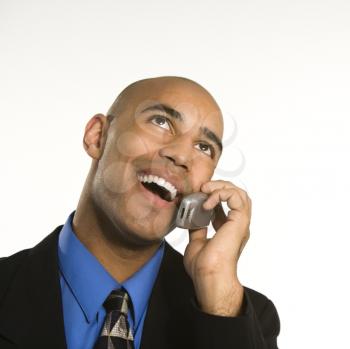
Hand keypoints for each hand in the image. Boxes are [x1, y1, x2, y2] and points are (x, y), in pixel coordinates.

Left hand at [183, 180, 251, 315]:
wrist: (209, 276)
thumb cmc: (204, 267)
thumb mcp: (196, 242)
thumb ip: (197, 230)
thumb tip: (192, 219)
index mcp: (230, 229)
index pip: (228, 204)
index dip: (215, 194)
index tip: (199, 194)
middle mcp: (238, 225)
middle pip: (238, 195)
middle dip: (220, 186)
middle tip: (204, 188)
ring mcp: (240, 223)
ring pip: (240, 193)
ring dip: (222, 187)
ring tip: (206, 189)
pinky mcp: (239, 221)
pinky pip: (236, 197)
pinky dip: (221, 194)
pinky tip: (207, 202)